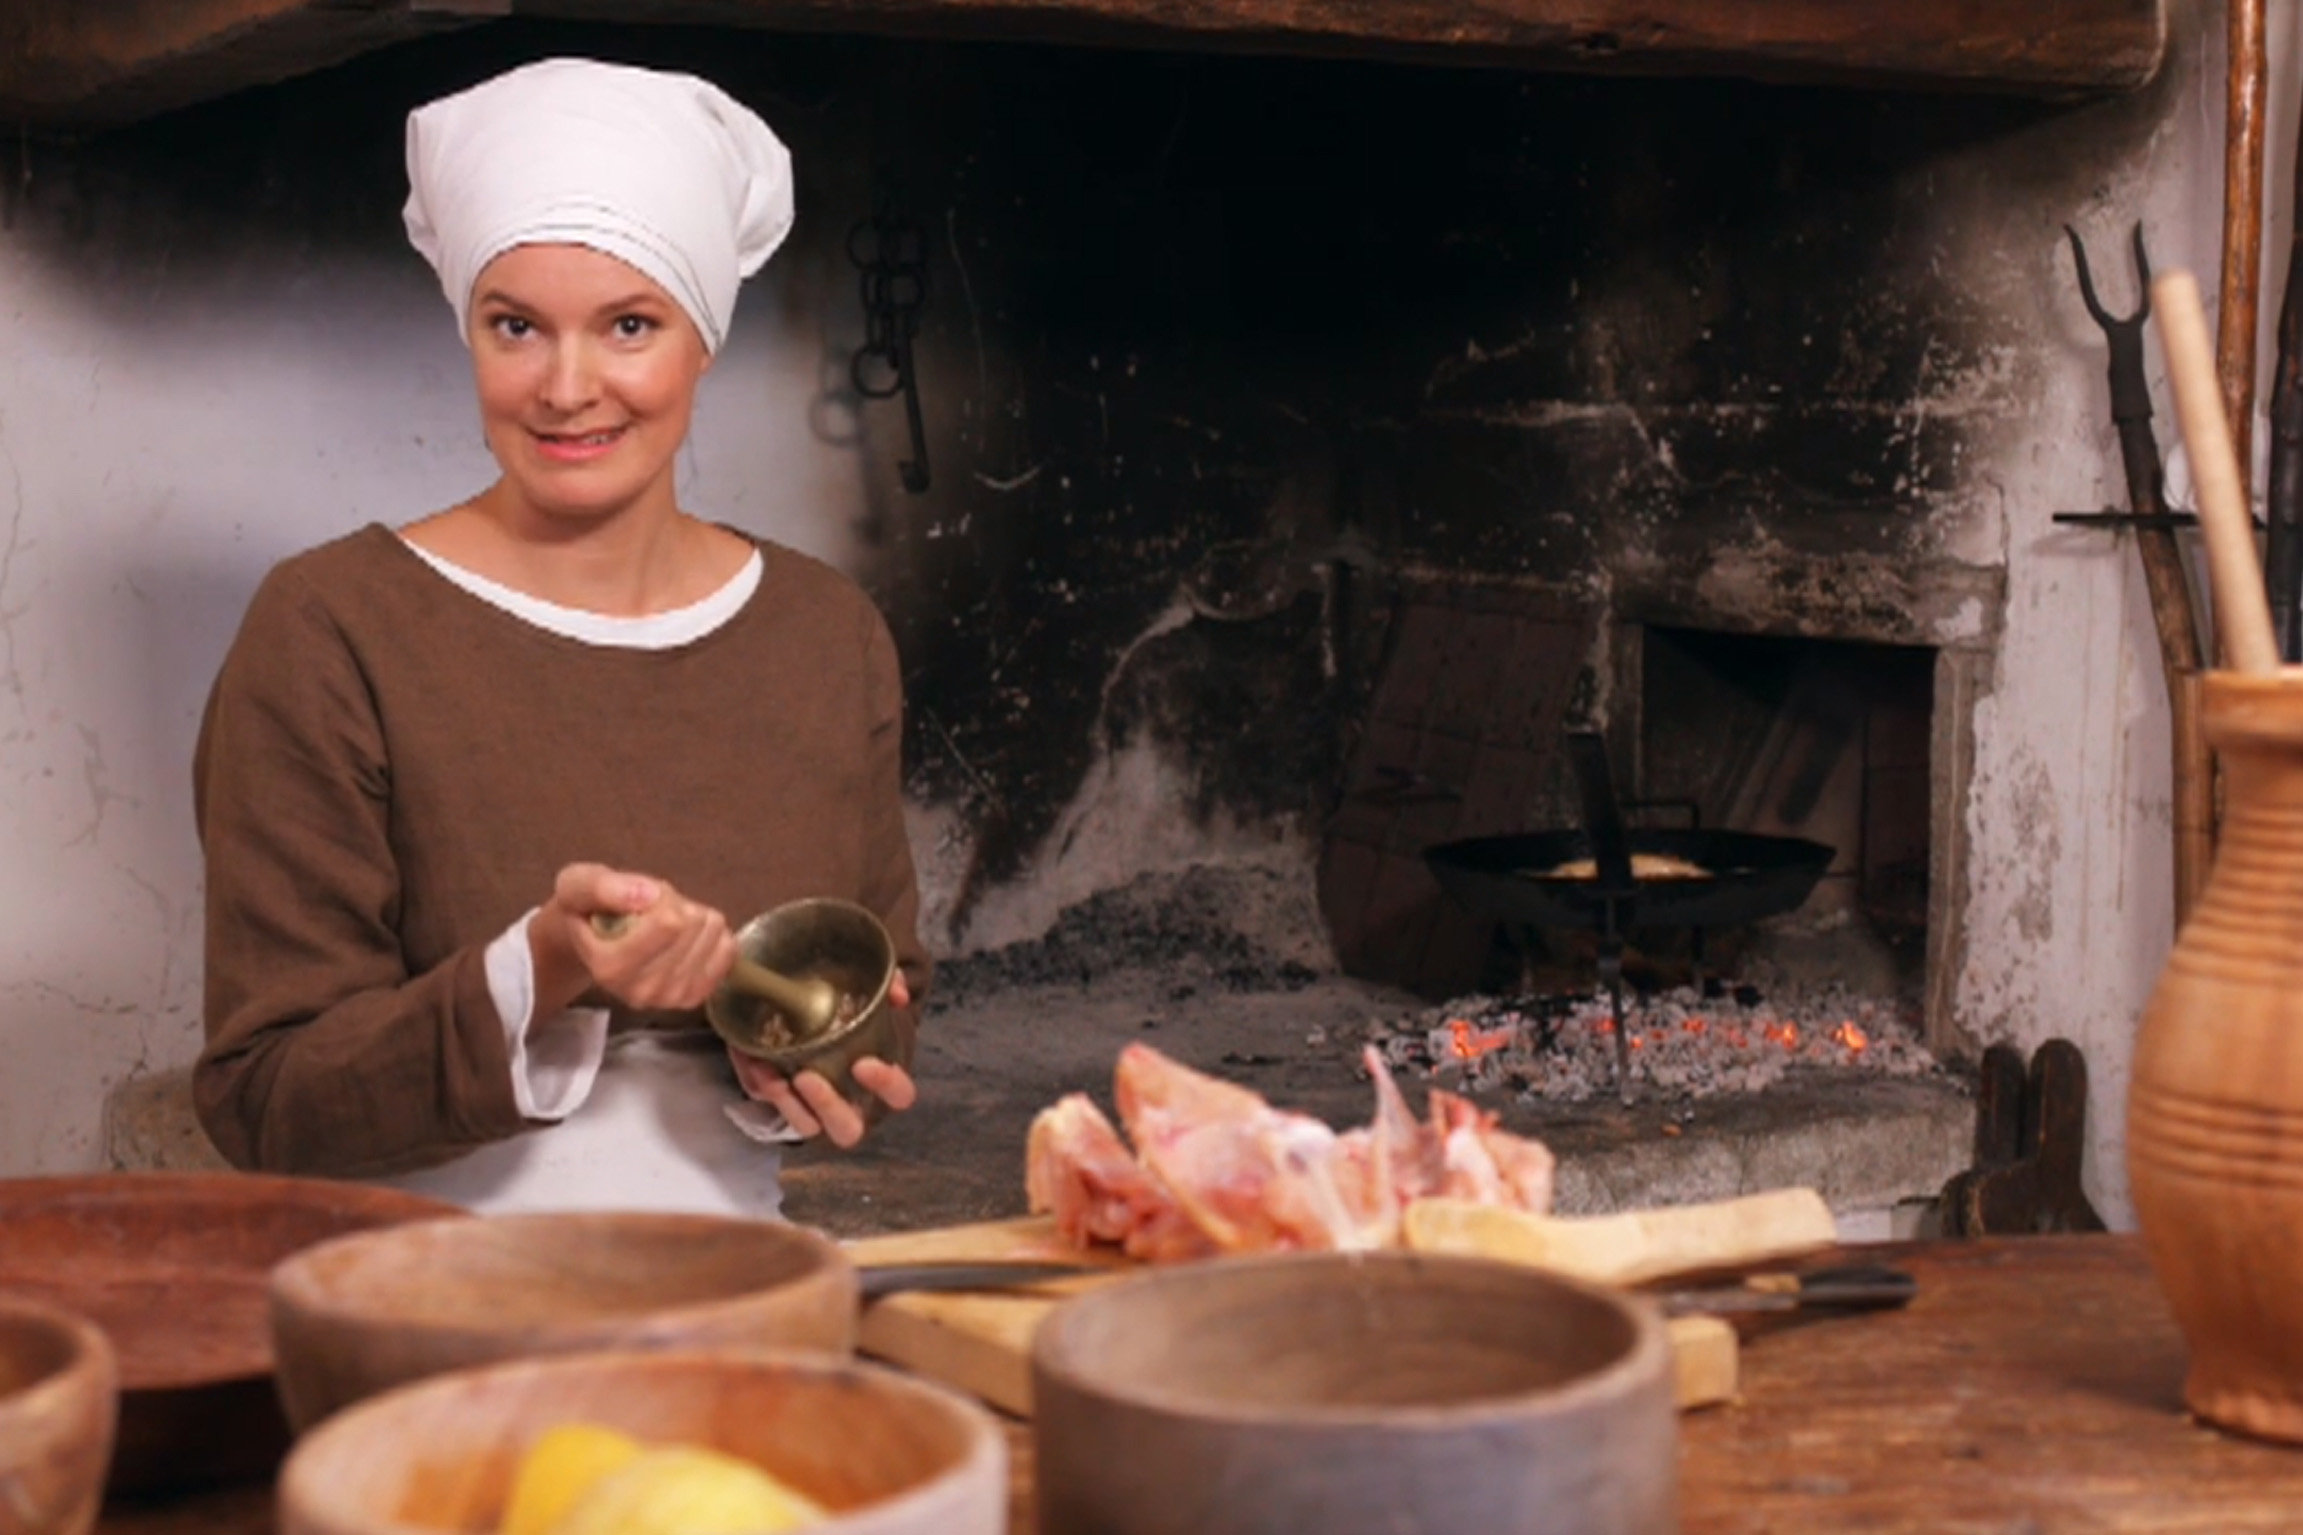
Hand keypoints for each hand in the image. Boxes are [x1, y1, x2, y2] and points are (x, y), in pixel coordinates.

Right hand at [534, 862, 736, 1013]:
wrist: (590, 941)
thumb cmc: (584, 910)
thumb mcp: (578, 885)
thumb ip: (604, 888)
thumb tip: (647, 895)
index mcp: (610, 968)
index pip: (669, 922)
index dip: (660, 895)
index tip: (638, 900)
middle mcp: (640, 991)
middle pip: (692, 926)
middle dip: (676, 906)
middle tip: (650, 913)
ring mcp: (670, 998)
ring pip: (712, 936)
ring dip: (693, 919)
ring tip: (664, 926)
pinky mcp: (693, 997)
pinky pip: (727, 952)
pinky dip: (713, 934)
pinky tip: (687, 937)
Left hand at [729, 970, 916, 1147]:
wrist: (808, 1012)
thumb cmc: (850, 1011)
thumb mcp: (869, 992)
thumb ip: (889, 986)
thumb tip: (897, 994)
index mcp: (878, 1080)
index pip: (899, 1095)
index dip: (886, 1086)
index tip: (863, 1064)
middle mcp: (850, 1104)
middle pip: (848, 1130)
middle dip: (827, 1106)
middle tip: (807, 1077)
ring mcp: (815, 1111)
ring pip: (806, 1128)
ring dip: (788, 1105)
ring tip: (770, 1074)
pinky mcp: (784, 1105)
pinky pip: (770, 1108)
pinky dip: (762, 1087)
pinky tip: (753, 1061)